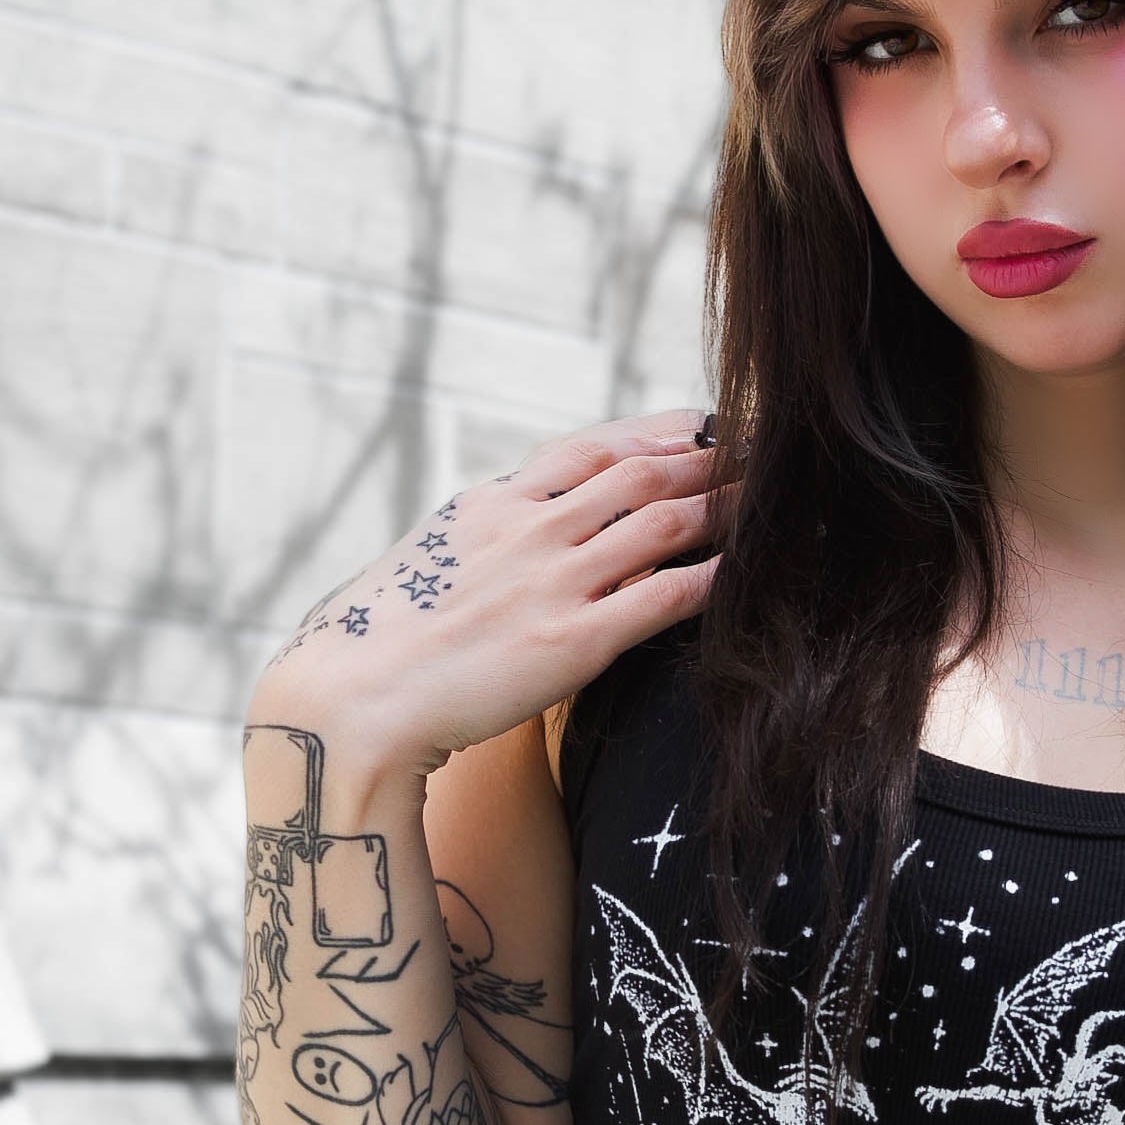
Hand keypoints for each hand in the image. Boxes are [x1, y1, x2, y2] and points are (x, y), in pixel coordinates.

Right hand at [248, 410, 724, 778]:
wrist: (349, 700)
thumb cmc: (382, 645)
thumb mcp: (431, 564)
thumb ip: (485, 541)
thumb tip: (519, 536)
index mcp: (492, 504)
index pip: (593, 447)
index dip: (659, 432)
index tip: (706, 425)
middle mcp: (528, 528)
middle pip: (643, 471)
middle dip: (712, 458)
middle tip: (767, 453)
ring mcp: (553, 580)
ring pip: (665, 521)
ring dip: (727, 506)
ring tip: (776, 502)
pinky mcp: (573, 639)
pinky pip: (666, 595)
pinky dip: (717, 576)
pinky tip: (752, 571)